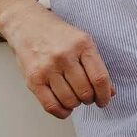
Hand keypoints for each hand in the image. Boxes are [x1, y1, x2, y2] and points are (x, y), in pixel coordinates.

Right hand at [3, 2, 115, 118]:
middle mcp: (64, 55)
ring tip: (74, 97)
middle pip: (85, 92)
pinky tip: (65, 107)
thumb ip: (96, 66)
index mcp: (82, 44)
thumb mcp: (82, 41)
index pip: (99, 78)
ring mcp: (47, 68)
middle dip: (90, 99)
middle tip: (87, 96)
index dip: (104, 95)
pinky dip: (62, 112)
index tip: (104, 100)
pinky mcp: (33, 79)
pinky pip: (51, 106)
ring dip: (75, 104)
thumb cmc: (57, 34)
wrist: (27, 24)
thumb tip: (110, 92)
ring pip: (69, 101)